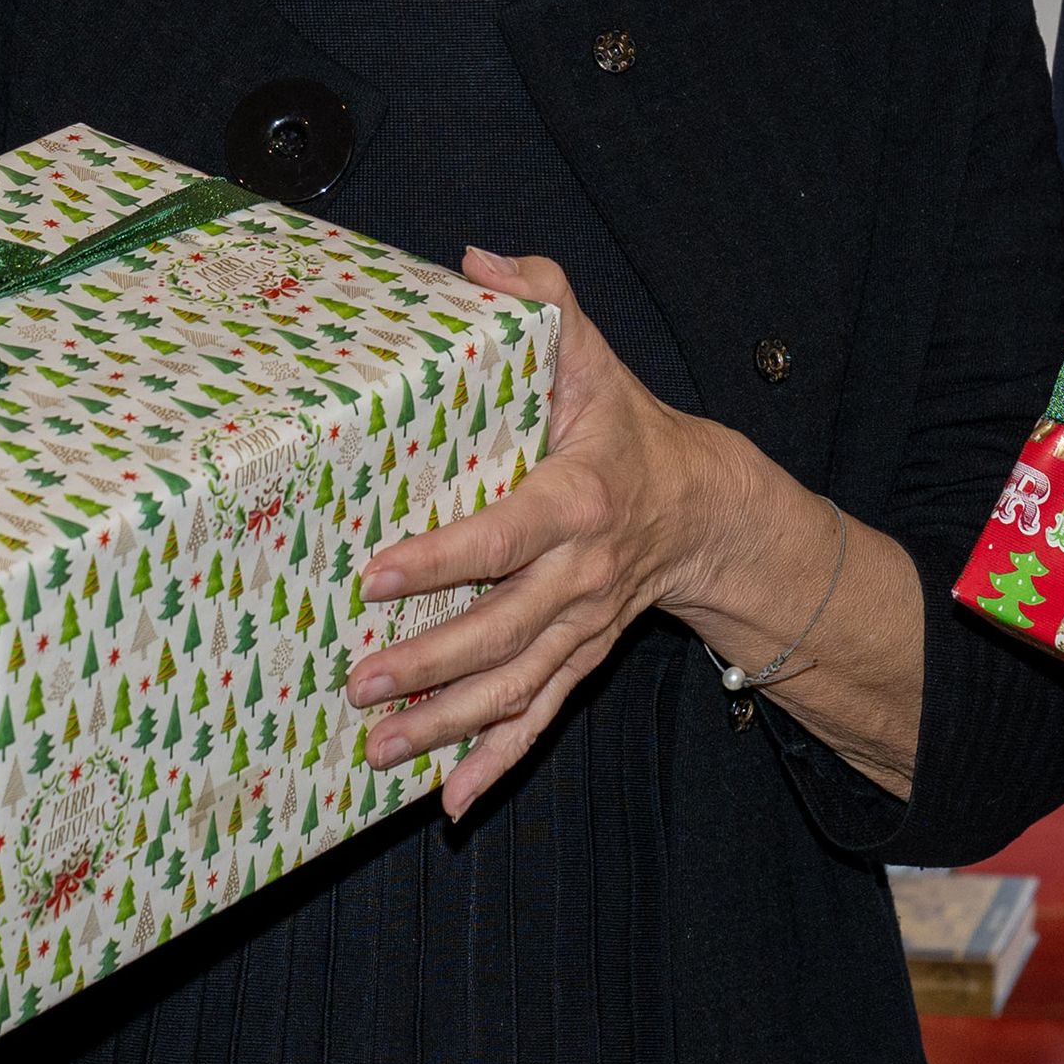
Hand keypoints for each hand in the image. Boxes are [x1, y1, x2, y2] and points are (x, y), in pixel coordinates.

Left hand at [345, 250, 730, 819]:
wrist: (706, 504)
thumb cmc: (624, 423)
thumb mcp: (589, 354)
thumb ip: (539, 297)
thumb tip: (472, 260)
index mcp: (578, 501)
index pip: (504, 536)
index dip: (444, 559)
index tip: (378, 573)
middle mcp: (581, 576)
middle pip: (503, 631)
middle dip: (429, 663)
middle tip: (358, 682)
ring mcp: (581, 627)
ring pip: (514, 687)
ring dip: (446, 726)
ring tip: (376, 749)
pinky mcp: (580, 658)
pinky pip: (539, 717)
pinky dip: (497, 762)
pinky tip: (451, 803)